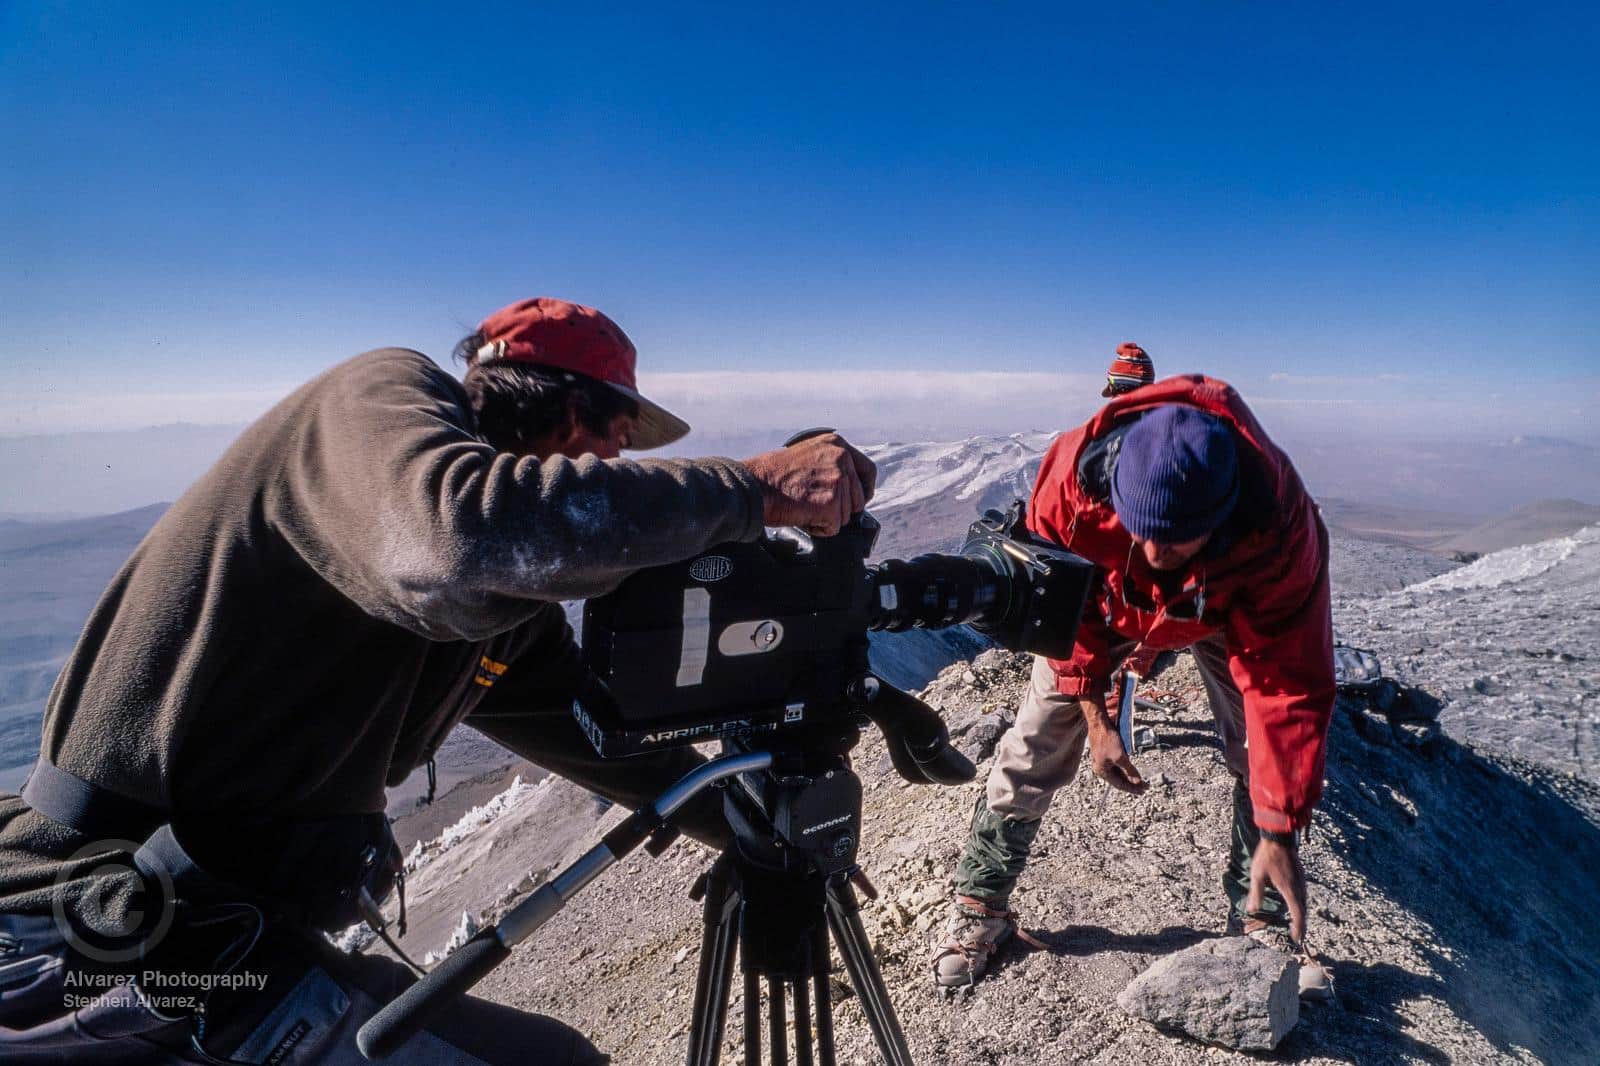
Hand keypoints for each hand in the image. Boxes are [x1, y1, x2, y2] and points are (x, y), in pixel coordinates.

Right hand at [741, 433, 876, 536]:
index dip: (864, 489)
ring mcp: (839, 481)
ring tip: (803, 506)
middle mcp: (842, 458)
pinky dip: (818, 528)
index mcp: (837, 444)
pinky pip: (833, 528)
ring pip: (845, 515)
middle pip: (859, 498)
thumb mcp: (807, 455)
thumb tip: (847, 486)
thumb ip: (830, 464)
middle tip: (815, 506)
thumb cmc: (772, 475)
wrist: (755, 486)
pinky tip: (802, 515)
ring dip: (826, 518)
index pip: (868, 470)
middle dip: (840, 509)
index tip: (858, 499)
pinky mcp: (832, 503)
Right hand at [1086, 717, 1146, 794]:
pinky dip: (1125, 769)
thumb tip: (1137, 782)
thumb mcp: (1120, 757)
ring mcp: (1103, 761)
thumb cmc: (1107, 739)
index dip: (1132, 788)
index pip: (1120, 784)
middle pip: (1119, 780)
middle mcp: (1101, 768)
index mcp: (1102, 771)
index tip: (1144, 790)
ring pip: (1118, 773)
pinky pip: (1117, 765)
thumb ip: (1129, 771)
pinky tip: (1131, 769)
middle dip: (1132, 783)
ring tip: (1140, 780)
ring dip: (1129, 776)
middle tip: (1145, 787)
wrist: (1100, 723)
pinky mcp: (1106, 754)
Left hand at [1247, 837, 1307, 943]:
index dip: (1298, 927)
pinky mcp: (1301, 877)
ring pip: (1304, 903)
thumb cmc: (1267, 856)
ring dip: (1302, 916)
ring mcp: (1302, 882)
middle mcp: (1299, 888)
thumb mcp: (1257, 875)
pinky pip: (1303, 896)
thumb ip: (1256, 893)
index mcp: (1290, 890)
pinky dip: (1301, 906)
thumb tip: (1251, 910)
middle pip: (1303, 911)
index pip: (1297, 914)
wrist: (1280, 839)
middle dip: (1301, 925)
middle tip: (1299, 938)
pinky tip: (1297, 907)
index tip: (1296, 938)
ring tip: (1298, 926)